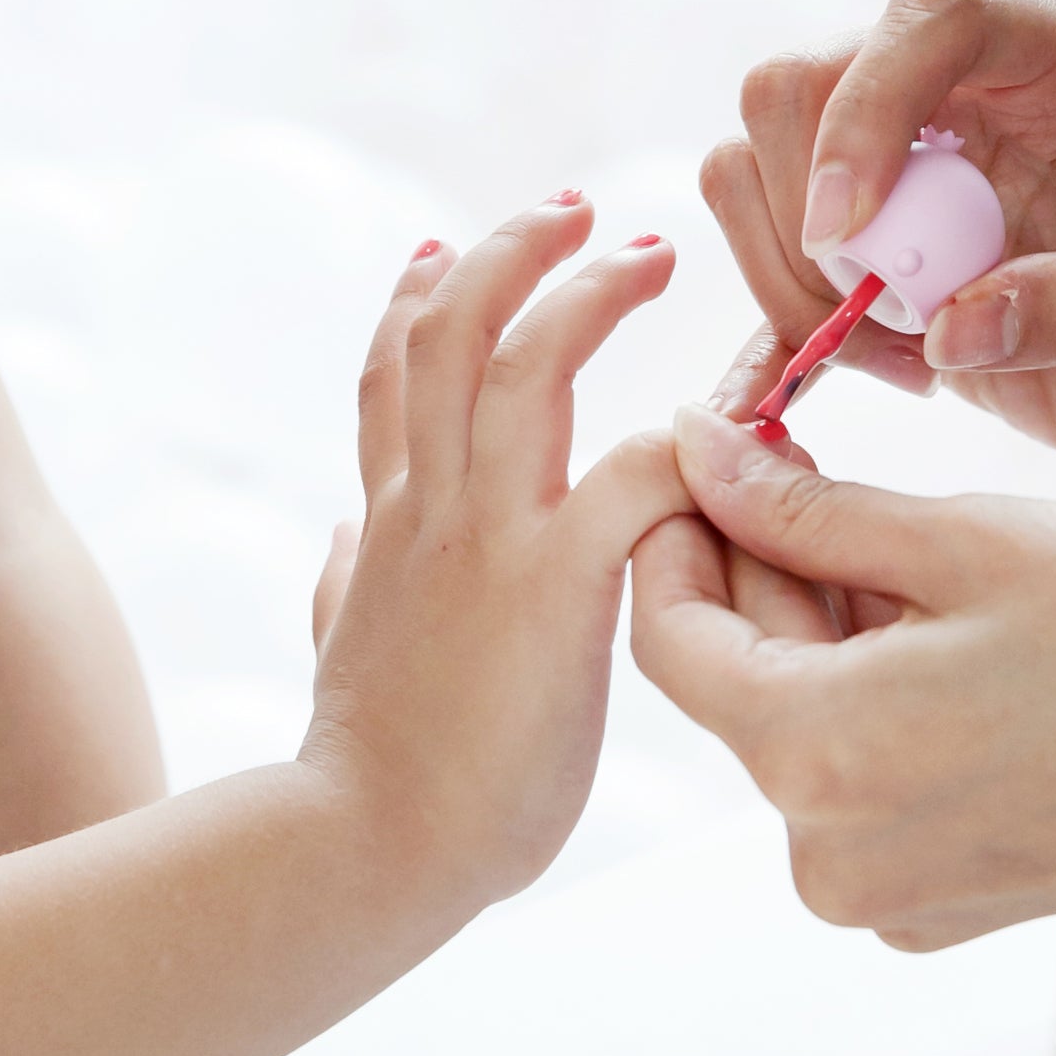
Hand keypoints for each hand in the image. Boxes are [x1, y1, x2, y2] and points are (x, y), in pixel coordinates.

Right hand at [302, 198, 689, 910]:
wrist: (365, 847)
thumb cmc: (366, 772)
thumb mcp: (339, 649)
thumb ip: (342, 583)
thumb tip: (338, 542)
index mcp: (385, 520)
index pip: (392, 372)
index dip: (417, 297)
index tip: (447, 245)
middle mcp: (428, 507)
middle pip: (450, 331)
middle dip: (510, 253)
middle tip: (573, 208)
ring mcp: (483, 538)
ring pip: (522, 365)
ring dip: (585, 295)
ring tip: (649, 254)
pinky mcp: (549, 589)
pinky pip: (626, 480)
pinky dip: (676, 450)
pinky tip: (717, 437)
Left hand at [629, 406, 1055, 944]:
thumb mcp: (968, 543)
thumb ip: (804, 510)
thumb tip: (692, 453)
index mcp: (821, 760)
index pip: (668, 635)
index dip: (672, 529)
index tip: (707, 448)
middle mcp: (830, 857)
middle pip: (734, 681)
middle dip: (760, 567)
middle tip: (813, 455)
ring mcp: (888, 898)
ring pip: (800, 727)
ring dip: (824, 629)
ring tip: (916, 544)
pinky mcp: (944, 908)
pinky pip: (863, 783)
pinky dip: (878, 698)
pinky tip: (958, 631)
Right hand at [701, 0, 1055, 461]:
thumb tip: (950, 331)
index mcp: (1054, 46)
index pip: (922, 20)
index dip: (864, 114)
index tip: (850, 237)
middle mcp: (955, 79)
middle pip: (794, 88)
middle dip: (807, 218)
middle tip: (889, 321)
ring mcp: (895, 155)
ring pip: (750, 169)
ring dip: (790, 281)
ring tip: (903, 357)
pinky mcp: (862, 237)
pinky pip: (759, 257)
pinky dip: (771, 329)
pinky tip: (837, 381)